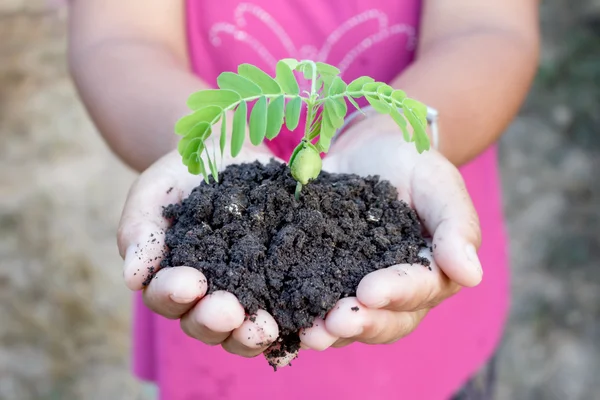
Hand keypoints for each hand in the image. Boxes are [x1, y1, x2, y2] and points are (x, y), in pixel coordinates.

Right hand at [117, 142, 289, 363]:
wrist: (227, 154)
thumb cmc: (181, 177)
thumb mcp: (154, 193)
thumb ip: (140, 231)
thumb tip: (133, 276)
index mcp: (171, 279)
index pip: (166, 296)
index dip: (174, 294)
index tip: (188, 282)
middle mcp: (207, 297)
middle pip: (205, 324)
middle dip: (214, 321)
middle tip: (228, 310)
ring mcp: (247, 294)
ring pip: (244, 329)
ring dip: (252, 333)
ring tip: (265, 326)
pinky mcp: (281, 284)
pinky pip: (289, 310)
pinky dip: (297, 321)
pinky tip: (308, 321)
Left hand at [299, 116, 482, 349]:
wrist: (371, 150)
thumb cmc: (414, 165)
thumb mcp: (439, 185)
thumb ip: (456, 227)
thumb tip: (471, 275)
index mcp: (431, 273)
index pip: (419, 291)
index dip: (396, 293)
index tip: (370, 289)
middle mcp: (396, 292)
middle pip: (385, 320)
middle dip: (360, 323)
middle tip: (334, 322)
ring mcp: (357, 287)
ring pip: (350, 322)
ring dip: (329, 330)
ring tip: (309, 333)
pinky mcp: (324, 278)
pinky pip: (315, 302)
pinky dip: (300, 311)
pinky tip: (280, 315)